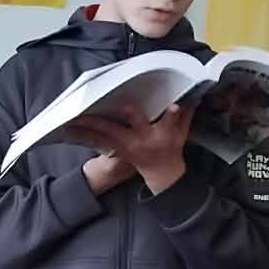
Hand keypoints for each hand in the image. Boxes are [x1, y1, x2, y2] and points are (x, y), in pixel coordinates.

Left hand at [68, 102, 194, 192]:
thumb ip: (185, 115)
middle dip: (120, 117)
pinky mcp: (118, 151)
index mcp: (162, 135)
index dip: (173, 114)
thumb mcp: (182, 133)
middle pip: (131, 126)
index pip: (170, 122)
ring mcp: (128, 147)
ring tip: (74, 118)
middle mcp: (143, 140)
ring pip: (106, 134)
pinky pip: (99, 142)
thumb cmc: (172, 149)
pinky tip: (73, 128)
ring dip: (90, 126)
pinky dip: (86, 135)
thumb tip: (194, 94)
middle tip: (109, 107)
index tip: (175, 106)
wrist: (162, 174)